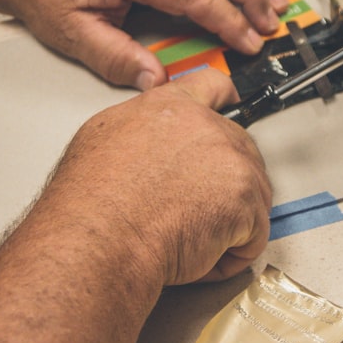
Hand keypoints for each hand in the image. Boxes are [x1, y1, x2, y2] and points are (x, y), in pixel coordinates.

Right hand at [52, 68, 272, 285]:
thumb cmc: (89, 206)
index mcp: (168, 108)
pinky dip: (231, 256)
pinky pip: (253, 235)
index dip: (226, 103)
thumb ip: (141, 131)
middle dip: (226, 184)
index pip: (211, 86)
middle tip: (193, 212)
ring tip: (185, 237)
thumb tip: (150, 144)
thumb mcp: (101, 140)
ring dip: (226, 222)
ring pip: (251, 194)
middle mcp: (204, 125)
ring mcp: (230, 159)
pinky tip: (199, 255)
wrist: (98, 239)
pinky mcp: (244, 197)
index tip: (234, 110)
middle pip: (240, 149)